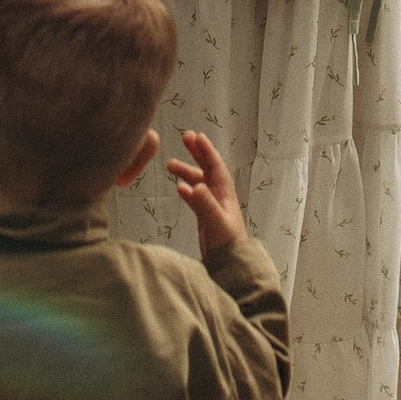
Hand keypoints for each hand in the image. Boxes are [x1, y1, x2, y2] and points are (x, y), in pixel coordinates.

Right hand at [167, 128, 247, 260]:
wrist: (230, 264)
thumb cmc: (227, 243)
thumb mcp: (216, 222)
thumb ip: (205, 205)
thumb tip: (194, 185)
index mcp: (225, 193)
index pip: (215, 165)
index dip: (206, 150)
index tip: (196, 136)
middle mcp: (220, 196)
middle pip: (208, 168)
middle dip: (197, 153)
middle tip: (184, 137)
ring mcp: (212, 205)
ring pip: (199, 181)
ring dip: (187, 171)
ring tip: (170, 165)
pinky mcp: (205, 216)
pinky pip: (195, 197)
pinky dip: (187, 190)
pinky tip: (178, 188)